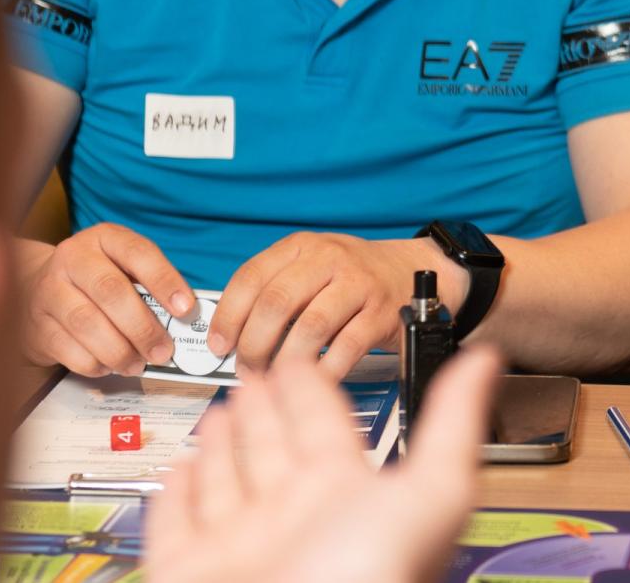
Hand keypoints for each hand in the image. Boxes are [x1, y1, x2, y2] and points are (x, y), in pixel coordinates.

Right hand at [18, 224, 193, 377]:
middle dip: (142, 327)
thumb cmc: (98, 279)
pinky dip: (93, 362)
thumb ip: (150, 287)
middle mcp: (73, 258)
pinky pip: (66, 348)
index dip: (165, 281)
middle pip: (110, 291)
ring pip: (87, 322)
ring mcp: (49, 290)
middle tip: (163, 352)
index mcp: (104, 238)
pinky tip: (109, 367)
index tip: (186, 309)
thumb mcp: (124, 268)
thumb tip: (185, 320)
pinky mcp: (35, 323)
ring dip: (119, 350)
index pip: (138, 253)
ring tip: (139, 365)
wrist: (36, 286)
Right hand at [147, 343, 500, 582]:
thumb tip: (488, 359)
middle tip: (254, 375)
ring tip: (222, 412)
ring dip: (223, 447)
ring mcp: (241, 546)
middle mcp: (293, 519)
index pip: (324, 429)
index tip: (299, 363)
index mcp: (346, 495)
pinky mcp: (191, 572)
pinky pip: (177, 528)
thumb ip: (454, 422)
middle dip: (265, 413)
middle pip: (274, 451)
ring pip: (227, 484)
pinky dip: (175, 499)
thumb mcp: (434, 490)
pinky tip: (179, 472)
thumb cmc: (374, 577)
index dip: (310, 392)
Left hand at [209, 233, 461, 378]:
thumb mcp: (309, 267)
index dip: (228, 316)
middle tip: (246, 369)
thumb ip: (273, 292)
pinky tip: (310, 383)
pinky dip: (323, 371)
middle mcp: (329, 259)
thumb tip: (229, 338)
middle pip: (277, 303)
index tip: (218, 345)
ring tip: (274, 380)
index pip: (251, 277)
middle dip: (253, 344)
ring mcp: (358, 284)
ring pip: (310, 327)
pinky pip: (345, 348)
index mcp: (301, 247)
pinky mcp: (381, 313)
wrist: (411, 271)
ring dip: (285, 361)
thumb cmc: (349, 278)